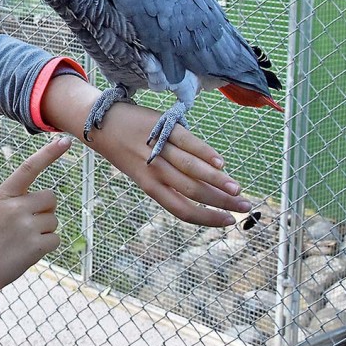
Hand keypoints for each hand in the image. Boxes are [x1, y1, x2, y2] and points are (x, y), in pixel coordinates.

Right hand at [0, 136, 70, 294]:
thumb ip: (13, 203)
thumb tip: (43, 204)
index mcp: (2, 196)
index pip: (28, 168)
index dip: (48, 154)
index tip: (65, 141)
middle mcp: (16, 207)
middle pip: (50, 198)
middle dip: (44, 210)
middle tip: (27, 225)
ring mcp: (27, 227)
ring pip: (54, 220)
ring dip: (44, 230)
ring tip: (21, 242)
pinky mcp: (36, 246)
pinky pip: (55, 239)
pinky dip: (46, 246)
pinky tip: (27, 252)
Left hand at [41, 75, 250, 226]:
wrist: (100, 124)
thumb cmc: (126, 151)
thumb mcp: (143, 173)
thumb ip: (170, 181)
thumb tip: (208, 188)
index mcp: (149, 186)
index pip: (181, 209)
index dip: (207, 219)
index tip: (228, 222)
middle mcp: (154, 171)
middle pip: (192, 191)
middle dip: (221, 202)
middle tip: (244, 207)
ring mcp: (158, 149)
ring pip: (192, 169)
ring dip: (218, 181)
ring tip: (238, 190)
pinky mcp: (163, 127)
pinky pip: (188, 142)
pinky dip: (206, 153)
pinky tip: (221, 164)